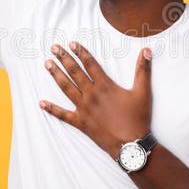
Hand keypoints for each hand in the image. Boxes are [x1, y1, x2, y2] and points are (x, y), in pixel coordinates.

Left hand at [39, 42, 153, 158]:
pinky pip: (63, 115)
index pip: (90, 64)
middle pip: (75, 72)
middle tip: (54, 47)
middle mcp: (91, 94)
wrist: (131, 144)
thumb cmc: (138, 118)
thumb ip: (143, 70)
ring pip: (66, 88)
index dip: (81, 52)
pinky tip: (41, 103)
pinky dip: (52, 109)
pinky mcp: (81, 122)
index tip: (72, 43)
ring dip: (56, 75)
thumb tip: (147, 51)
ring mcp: (84, 109)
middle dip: (63, 58)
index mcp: (105, 86)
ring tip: (47, 64)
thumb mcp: (143, 92)